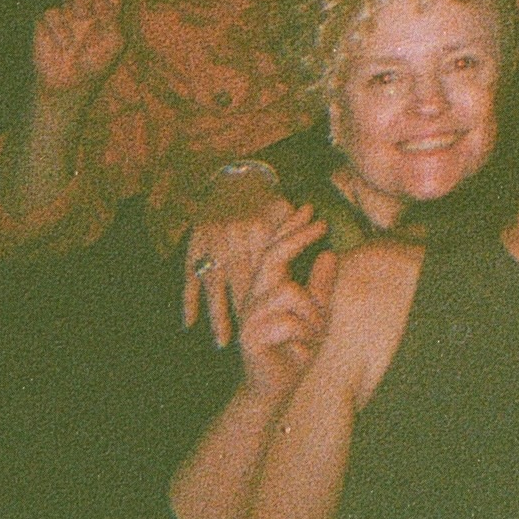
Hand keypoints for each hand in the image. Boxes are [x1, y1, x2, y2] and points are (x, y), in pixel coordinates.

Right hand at [31, 0, 142, 100]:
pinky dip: (61, 31)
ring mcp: (65, 9)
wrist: (67, 87)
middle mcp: (87, 3)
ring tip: (79, 38)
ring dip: (79, 11)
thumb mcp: (116, 43)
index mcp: (109, 6)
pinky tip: (63, 46)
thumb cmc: (96, 66)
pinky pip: (54, 14)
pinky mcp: (46, 19)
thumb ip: (113, 17)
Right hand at [182, 178, 295, 344]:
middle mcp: (235, 238)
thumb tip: (329, 255)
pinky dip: (189, 300)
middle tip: (257, 341)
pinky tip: (189, 323)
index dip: (281, 295)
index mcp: (259, 228)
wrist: (231, 176)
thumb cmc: (264, 198)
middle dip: (248, 313)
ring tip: (224, 342)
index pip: (273, 266)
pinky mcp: (192, 248)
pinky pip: (190, 277)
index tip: (289, 317)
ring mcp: (212, 245)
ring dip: (219, 315)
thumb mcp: (285, 210)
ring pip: (215, 286)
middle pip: (243, 284)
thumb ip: (304, 236)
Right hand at [233, 225, 334, 403]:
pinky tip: (302, 346)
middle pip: (273, 257)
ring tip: (315, 333)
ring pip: (289, 291)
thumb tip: (329, 253)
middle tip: (321, 223)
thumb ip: (320, 286)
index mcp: (267, 289)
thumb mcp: (316, 314)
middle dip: (298, 237)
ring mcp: (250, 316)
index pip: (275, 250)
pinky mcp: (251, 336)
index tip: (309, 207)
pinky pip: (288, 322)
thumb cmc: (295, 349)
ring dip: (312, 313)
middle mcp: (254, 297)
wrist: (275, 388)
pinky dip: (304, 333)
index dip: (290, 228)